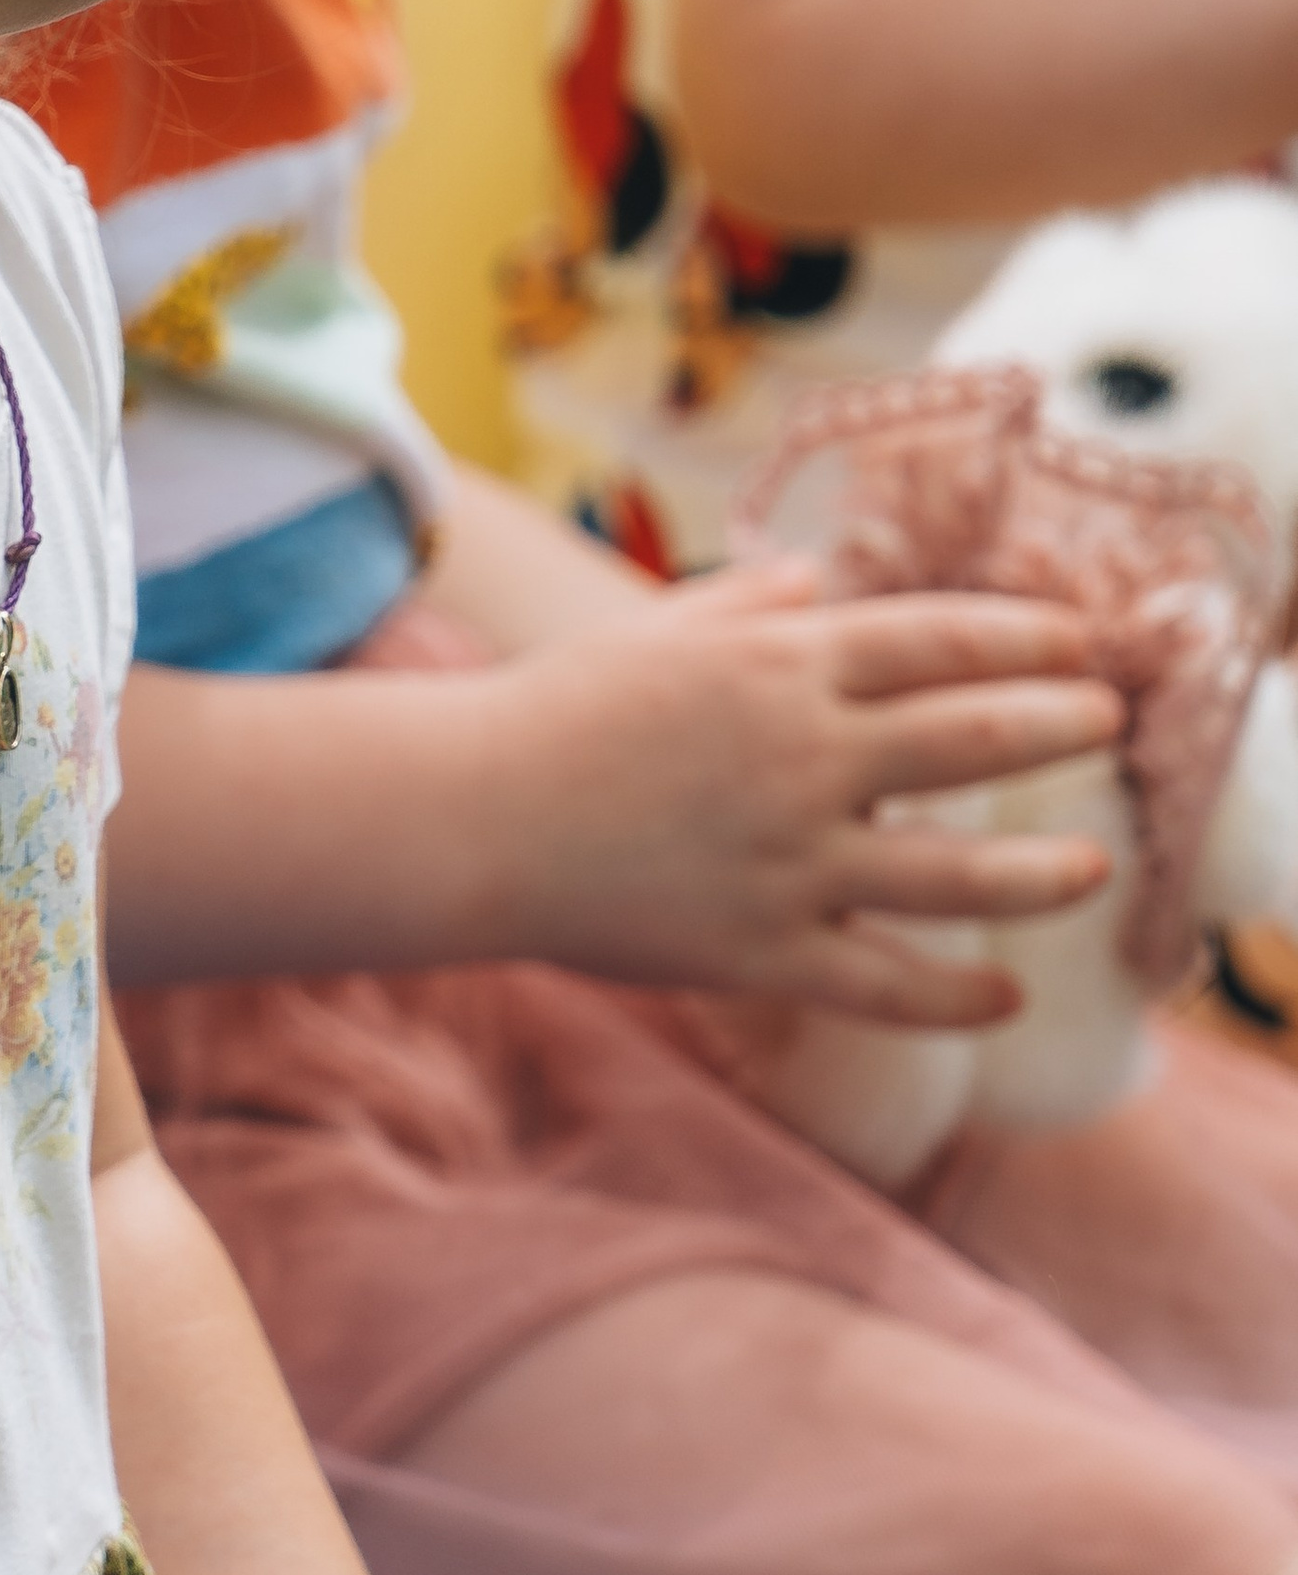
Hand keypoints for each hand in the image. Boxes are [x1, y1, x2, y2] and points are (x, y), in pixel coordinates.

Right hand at [491, 566, 1122, 1020]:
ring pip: (958, 874)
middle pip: (976, 737)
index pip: (941, 639)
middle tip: (1107, 724)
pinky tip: (1003, 993)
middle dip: (1061, 725)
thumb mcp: (656, 631)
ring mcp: (791, 859)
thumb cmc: (556, 713)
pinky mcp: (764, 949)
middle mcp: (805, 756)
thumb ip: (748, 602)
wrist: (468, 815)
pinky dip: (957, 995)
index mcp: (782, 666)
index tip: (1081, 645)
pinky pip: (888, 984)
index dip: (1028, 638)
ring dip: (1042, 871)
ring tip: (1092, 865)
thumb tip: (816, 579)